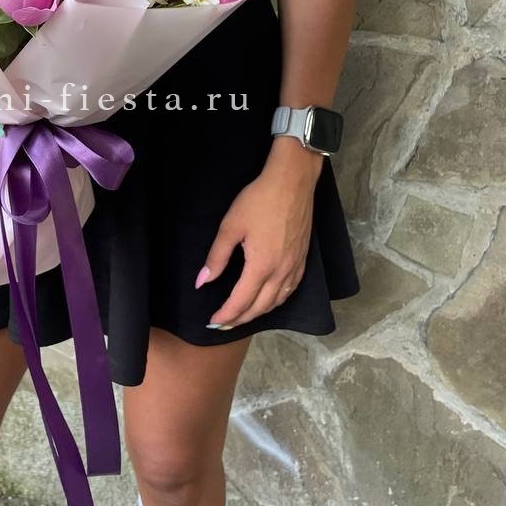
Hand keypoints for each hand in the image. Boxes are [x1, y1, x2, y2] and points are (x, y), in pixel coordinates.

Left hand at [199, 137, 322, 327]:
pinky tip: (270, 298)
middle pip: (260, 307)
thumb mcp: (231, 226)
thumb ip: (216, 257)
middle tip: (223, 324)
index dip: (226, 314)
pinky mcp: (303, 259)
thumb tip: (203, 281)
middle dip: (240, 319)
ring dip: (259, 312)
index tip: (212, 321)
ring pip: (277, 302)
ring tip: (243, 316)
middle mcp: (281, 272)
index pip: (241, 302)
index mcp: (261, 267)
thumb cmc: (258, 200)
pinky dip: (277, 301)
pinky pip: (290, 290)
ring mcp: (295, 267)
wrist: (292, 182)